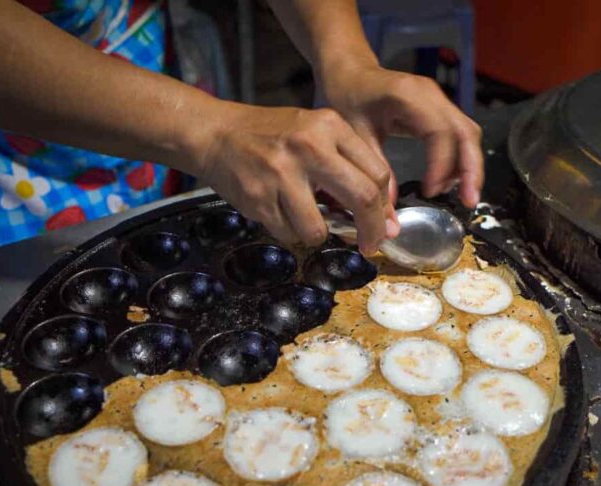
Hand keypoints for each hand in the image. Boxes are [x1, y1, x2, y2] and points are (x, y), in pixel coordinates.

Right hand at [191, 101, 397, 254]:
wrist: (215, 133)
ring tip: (303, 216)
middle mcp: (308, 146)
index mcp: (329, 126)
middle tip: (369, 245)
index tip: (384, 225)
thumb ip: (348, 167)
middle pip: (361, 198)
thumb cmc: (271, 137)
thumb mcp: (314, 134)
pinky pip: (288, 233)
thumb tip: (383, 220)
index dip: (384, 208)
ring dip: (316, 233)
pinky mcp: (258, 197)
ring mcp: (281, 172)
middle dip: (371, 231)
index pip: (376, 173)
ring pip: (319, 228)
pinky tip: (278, 210)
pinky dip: (288, 231)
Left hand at [320, 64, 483, 207]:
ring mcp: (439, 100)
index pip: (441, 132)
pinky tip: (450, 181)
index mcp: (409, 95)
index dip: (442, 165)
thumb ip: (375, 167)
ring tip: (462, 196)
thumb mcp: (356, 133)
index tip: (431, 191)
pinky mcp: (440, 109)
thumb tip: (389, 207)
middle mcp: (431, 94)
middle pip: (466, 132)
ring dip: (470, 166)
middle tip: (468, 201)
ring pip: (469, 134)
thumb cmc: (350, 95)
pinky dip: (461, 159)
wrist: (352, 73)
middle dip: (471, 169)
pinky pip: (460, 134)